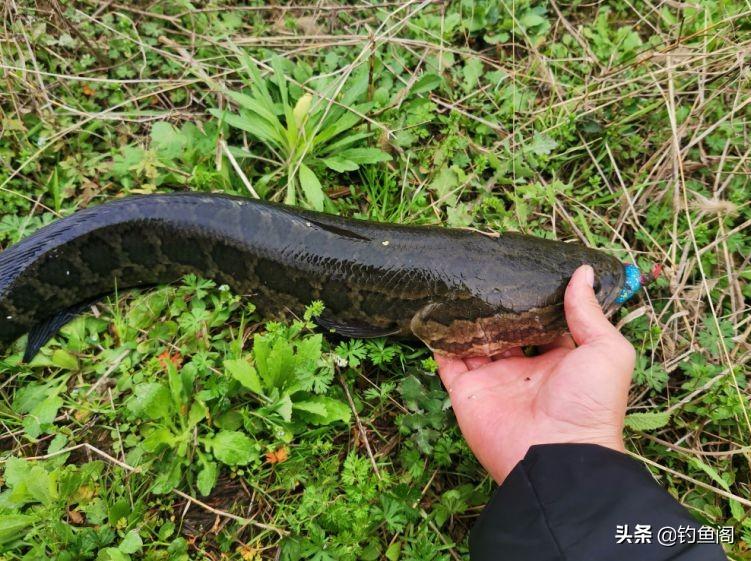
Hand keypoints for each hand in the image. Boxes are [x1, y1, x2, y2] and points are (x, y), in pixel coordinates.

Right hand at [435, 265, 635, 482]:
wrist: (555, 455)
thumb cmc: (589, 405)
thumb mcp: (605, 352)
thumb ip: (589, 314)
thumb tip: (583, 272)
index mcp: (557, 360)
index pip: (541, 323)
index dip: (534, 300)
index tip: (524, 270)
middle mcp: (523, 368)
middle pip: (504, 330)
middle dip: (496, 306)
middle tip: (485, 271)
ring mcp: (492, 380)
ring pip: (474, 342)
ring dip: (466, 318)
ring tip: (457, 285)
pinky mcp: (467, 392)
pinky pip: (448, 362)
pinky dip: (439, 341)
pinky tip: (433, 315)